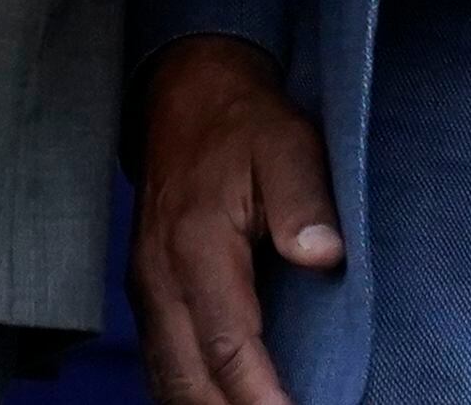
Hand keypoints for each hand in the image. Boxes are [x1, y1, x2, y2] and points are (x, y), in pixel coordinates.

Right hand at [132, 36, 343, 404]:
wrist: (186, 96)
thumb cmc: (244, 123)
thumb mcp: (288, 144)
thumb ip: (304, 202)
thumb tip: (324, 257)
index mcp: (197, 245)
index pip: (228, 345)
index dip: (260, 397)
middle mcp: (159, 279)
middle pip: (190, 383)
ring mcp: (147, 291)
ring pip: (169, 383)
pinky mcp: (147, 297)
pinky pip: (163, 367)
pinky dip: (193, 397)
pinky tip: (227, 402)